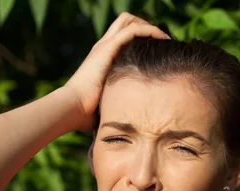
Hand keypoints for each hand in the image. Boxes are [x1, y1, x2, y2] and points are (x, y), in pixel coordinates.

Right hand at [63, 13, 168, 130]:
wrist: (73, 108)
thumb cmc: (87, 114)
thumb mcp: (108, 103)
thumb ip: (119, 103)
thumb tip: (131, 120)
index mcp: (102, 58)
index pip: (123, 37)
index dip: (141, 39)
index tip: (160, 52)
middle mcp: (103, 48)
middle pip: (126, 22)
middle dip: (146, 27)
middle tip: (163, 42)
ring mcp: (105, 46)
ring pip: (130, 21)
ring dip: (150, 27)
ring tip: (166, 40)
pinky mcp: (108, 48)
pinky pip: (133, 30)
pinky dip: (150, 31)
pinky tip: (163, 40)